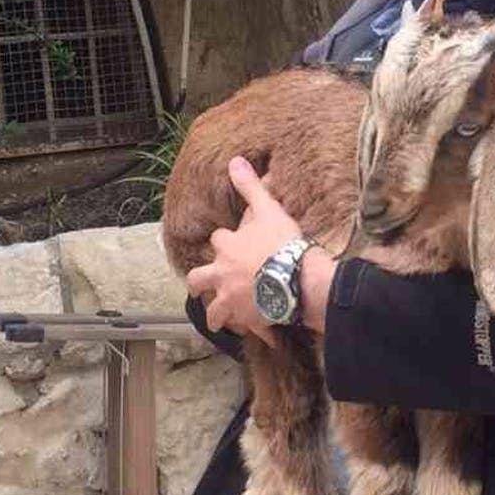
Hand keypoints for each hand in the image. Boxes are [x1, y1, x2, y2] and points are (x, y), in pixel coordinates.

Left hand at [186, 157, 302, 346]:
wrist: (297, 277)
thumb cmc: (282, 244)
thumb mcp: (268, 208)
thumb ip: (250, 187)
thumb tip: (234, 160)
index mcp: (227, 247)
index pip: (217, 240)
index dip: (224, 242)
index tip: (232, 244)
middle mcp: (222, 275)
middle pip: (197, 280)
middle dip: (199, 283)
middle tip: (204, 286)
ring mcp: (233, 300)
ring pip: (215, 313)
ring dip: (217, 316)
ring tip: (222, 320)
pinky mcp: (249, 320)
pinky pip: (249, 330)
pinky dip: (254, 332)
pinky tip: (261, 334)